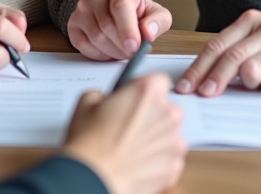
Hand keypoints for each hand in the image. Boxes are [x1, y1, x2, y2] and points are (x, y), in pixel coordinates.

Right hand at [62, 73, 185, 193]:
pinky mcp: (173, 167)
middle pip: (166, 109)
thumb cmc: (88, 144)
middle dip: (151, 116)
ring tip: (130, 149)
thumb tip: (107, 100)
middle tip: (128, 127)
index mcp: (148, 92)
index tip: (134, 99)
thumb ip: (104, 94)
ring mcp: (173, 142)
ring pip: (168, 135)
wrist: (91, 179)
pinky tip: (136, 164)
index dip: (143, 90)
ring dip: (155, 139)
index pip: (158, 81)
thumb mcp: (87, 102)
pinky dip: (157, 161)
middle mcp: (166, 114)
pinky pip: (170, 159)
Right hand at [67, 0, 172, 59]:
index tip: (134, 47)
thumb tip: (148, 32)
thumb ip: (158, 21)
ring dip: (112, 51)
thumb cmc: (137, 9)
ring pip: (96, 37)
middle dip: (122, 45)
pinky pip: (83, 45)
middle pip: (107, 25)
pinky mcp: (73, 22)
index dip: (128, 29)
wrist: (115, 6)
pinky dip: (99, 54)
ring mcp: (81, 6)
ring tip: (123, 50)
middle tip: (133, 52)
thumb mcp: (156, 12)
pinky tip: (109, 50)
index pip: (120, 4)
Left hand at [174, 9, 260, 96]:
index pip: (216, 46)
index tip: (185, 86)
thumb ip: (237, 47)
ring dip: (246, 84)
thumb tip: (205, 75)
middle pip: (231, 58)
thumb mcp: (260, 32)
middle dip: (213, 79)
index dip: (198, 68)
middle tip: (203, 95)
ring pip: (252, 70)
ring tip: (251, 85)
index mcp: (250, 21)